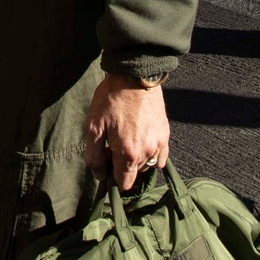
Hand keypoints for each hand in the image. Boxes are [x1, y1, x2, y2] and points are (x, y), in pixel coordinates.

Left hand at [83, 73, 169, 190]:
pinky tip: (141, 141)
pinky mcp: (166, 133)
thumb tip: (100, 174)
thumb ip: (94, 156)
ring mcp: (160, 144)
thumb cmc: (111, 100)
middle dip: (122, 165)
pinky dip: (151, 154)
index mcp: (129, 154)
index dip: (111, 176)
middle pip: (135, 174)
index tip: (105, 160)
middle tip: (112, 144)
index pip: (124, 183)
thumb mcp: (93, 127)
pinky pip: (161, 156)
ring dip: (136, 159)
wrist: (134, 76)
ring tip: (126, 139)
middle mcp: (148, 153)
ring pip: (147, 165)